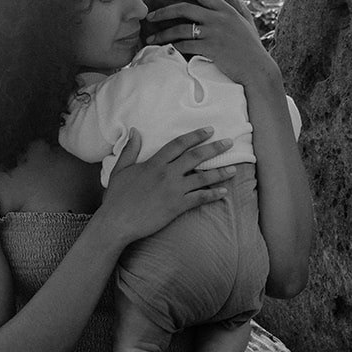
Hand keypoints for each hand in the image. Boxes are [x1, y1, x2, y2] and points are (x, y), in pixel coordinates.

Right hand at [97, 127, 235, 245]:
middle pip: (196, 157)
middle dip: (214, 148)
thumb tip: (135, 131)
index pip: (179, 144)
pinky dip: (213, 195)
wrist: (117, 221)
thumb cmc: (117, 196)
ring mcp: (174, 190)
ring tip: (234, 169)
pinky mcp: (177, 207)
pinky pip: (199, 198)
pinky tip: (224, 192)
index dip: (195, 135)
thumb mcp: (120, 169)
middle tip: (228, 142)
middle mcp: (167, 174)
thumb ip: (130, 149)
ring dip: (220, 172)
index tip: (209, 130)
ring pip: (202, 178)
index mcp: (154, 163)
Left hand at [145, 0, 276, 87]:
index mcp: (226, 10)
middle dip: (163, 11)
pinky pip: (185, 45)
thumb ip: (233, 13)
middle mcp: (219, 18)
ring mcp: (215, 33)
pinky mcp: (210, 49)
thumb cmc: (251, 50)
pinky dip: (172, 47)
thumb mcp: (244, 25)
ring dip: (163, 33)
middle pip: (184, 8)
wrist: (258, 70)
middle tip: (150, 16)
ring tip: (151, 38)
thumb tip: (228, 2)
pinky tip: (165, 49)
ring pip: (180, 29)